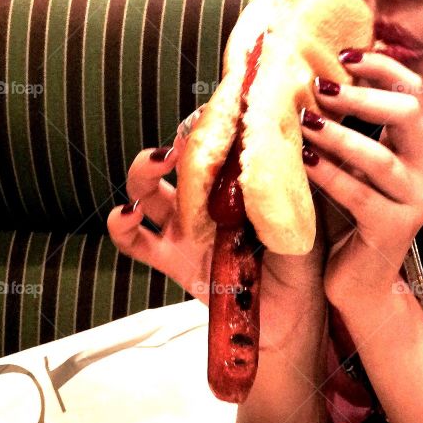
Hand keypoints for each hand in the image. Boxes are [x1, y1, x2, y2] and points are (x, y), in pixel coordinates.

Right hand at [107, 141, 326, 350]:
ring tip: (159, 162)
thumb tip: (285, 135)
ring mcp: (184, 228)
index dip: (210, 124)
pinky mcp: (171, 258)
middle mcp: (205, 200)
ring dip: (144, 170)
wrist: (292, 313)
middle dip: (175, 142)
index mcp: (235, 183)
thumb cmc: (302, 260)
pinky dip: (120, 224)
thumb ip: (287, 181)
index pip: (214, 142)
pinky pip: (133, 241)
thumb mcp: (299, 213)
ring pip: (146, 190)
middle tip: (187, 141)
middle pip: (174, 160)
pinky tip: (129, 213)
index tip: (218, 110)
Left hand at [301, 52, 422, 314]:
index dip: (382, 67)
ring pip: (381, 158)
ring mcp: (414, 201)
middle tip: (319, 88)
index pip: (413, 91)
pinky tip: (303, 162)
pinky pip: (360, 195)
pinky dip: (329, 175)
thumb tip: (303, 77)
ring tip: (304, 123)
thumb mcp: (346, 165)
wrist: (357, 284)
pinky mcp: (395, 230)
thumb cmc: (344, 219)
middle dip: (362, 94)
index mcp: (416, 148)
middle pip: (409, 112)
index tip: (343, 54)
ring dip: (339, 135)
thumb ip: (340, 128)